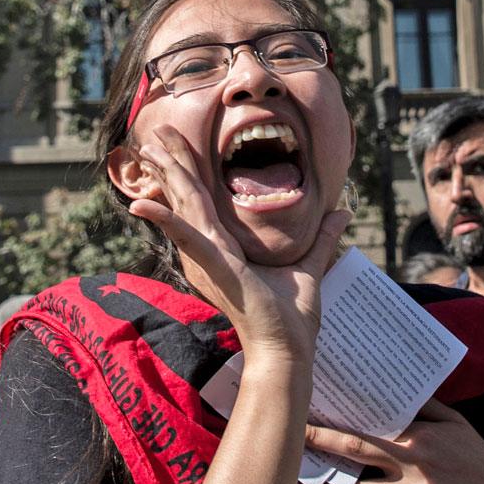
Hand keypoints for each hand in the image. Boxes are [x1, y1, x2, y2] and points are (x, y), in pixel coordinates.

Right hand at [129, 125, 350, 363]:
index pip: (203, 202)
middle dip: (170, 163)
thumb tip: (342, 213)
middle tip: (151, 133)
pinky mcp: (217, 267)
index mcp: (224, 250)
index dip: (189, 172)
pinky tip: (142, 204)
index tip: (176, 144)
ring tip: (146, 148)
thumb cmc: (292, 319)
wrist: (287, 350)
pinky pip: (187, 237)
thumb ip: (322, 238)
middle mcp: (209, 252)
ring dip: (165, 175)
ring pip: (184, 206)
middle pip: (187, 197)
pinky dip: (165, 220)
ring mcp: (210, 259)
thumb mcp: (310, 266)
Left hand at [305, 399, 483, 483]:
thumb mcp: (455, 425)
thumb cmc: (476, 457)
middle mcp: (411, 465)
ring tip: (307, 478)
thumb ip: (425, 408)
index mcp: (418, 439)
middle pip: (355, 452)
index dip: (337, 422)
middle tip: (297, 437)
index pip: (368, 426)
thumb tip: (395, 389)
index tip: (312, 413)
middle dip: (323, 443)